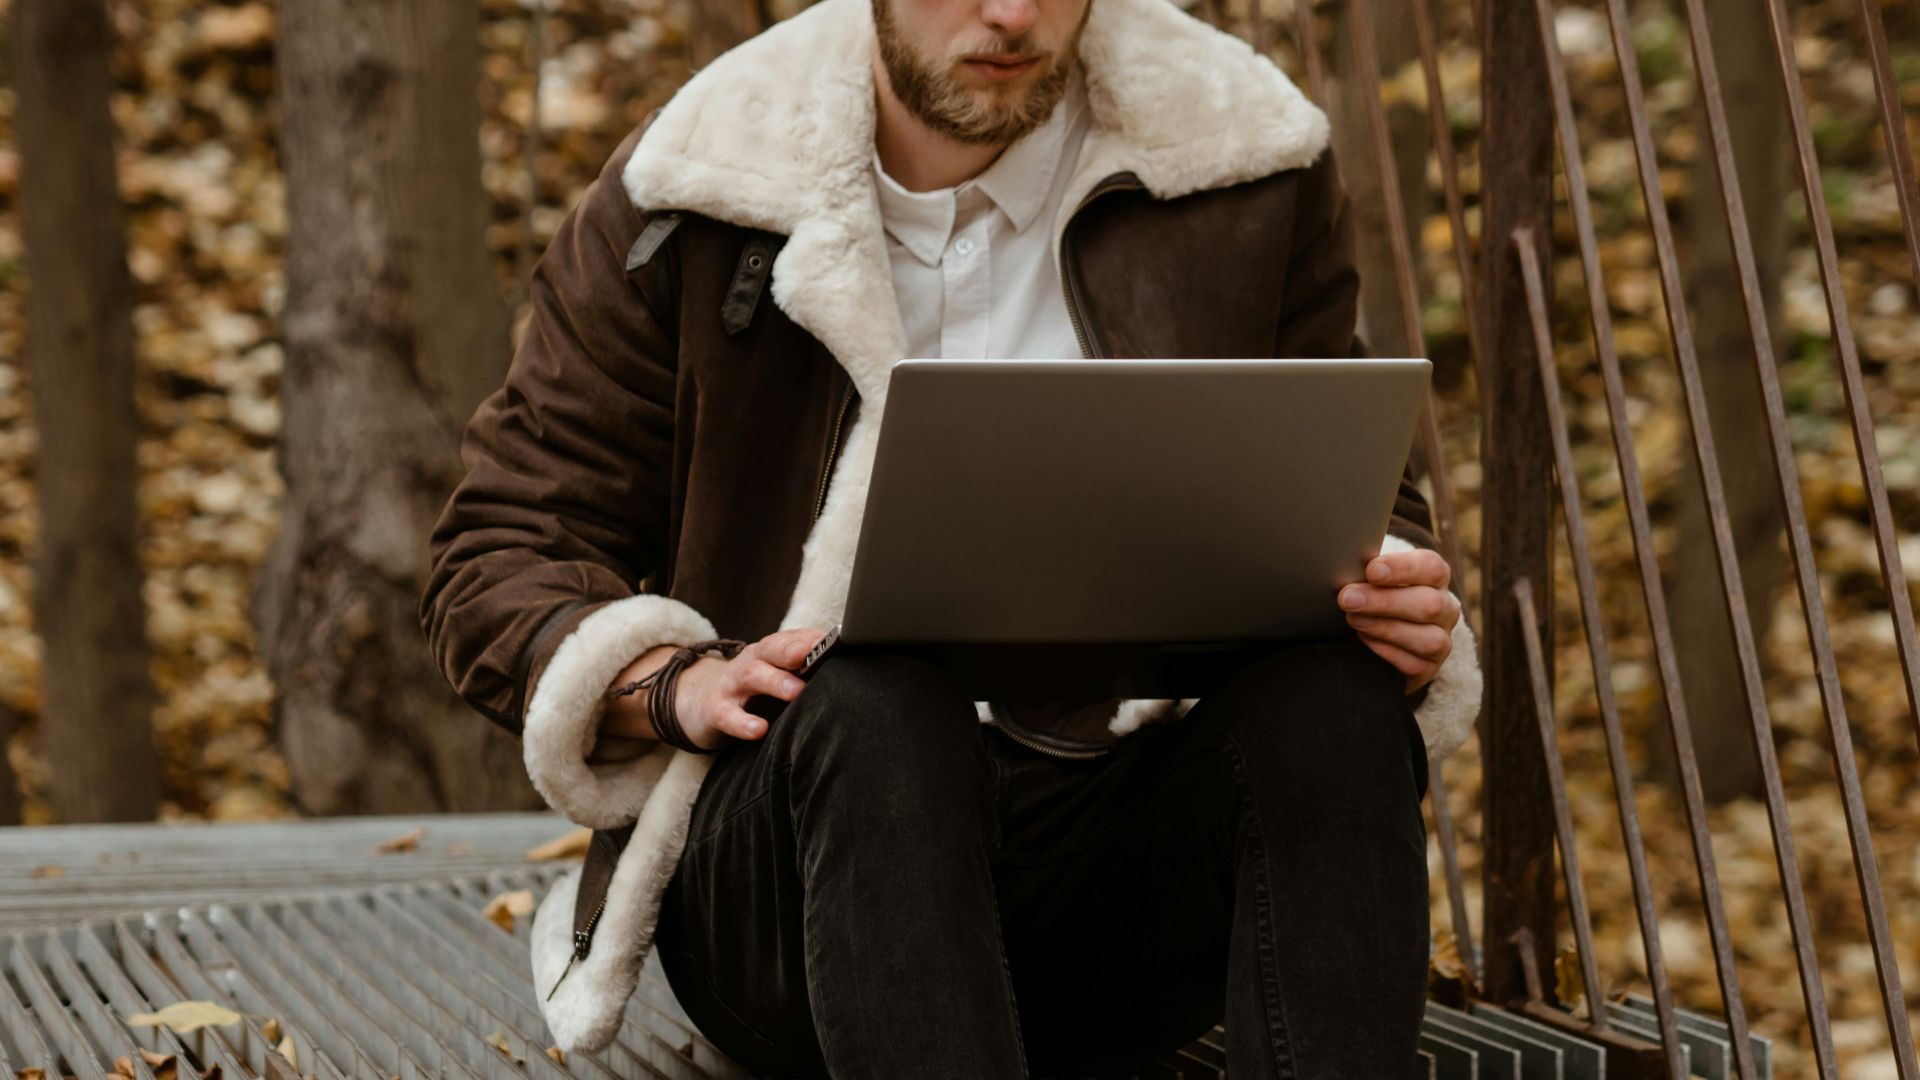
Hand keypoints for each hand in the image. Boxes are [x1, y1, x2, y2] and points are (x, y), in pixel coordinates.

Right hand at [602, 627, 826, 750]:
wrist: (697, 702)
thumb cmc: (752, 688)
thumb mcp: (776, 673)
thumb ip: (806, 667)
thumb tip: (850, 662)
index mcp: (771, 651)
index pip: (795, 638)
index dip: (815, 639)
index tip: (838, 641)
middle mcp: (752, 662)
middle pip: (773, 649)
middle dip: (794, 650)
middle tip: (813, 655)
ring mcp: (731, 685)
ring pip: (752, 676)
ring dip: (775, 682)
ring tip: (796, 692)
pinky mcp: (715, 711)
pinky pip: (728, 716)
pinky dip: (743, 723)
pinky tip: (759, 730)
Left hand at [1336, 546, 1458, 692]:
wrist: (1372, 635)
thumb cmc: (1371, 594)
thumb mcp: (1372, 578)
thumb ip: (1367, 572)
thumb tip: (1344, 563)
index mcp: (1435, 577)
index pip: (1432, 567)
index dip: (1403, 568)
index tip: (1371, 570)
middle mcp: (1445, 608)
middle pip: (1429, 604)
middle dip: (1385, 601)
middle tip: (1348, 598)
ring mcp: (1441, 641)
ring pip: (1427, 638)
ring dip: (1385, 628)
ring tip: (1353, 619)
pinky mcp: (1429, 668)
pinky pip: (1414, 664)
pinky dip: (1386, 651)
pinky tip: (1364, 640)